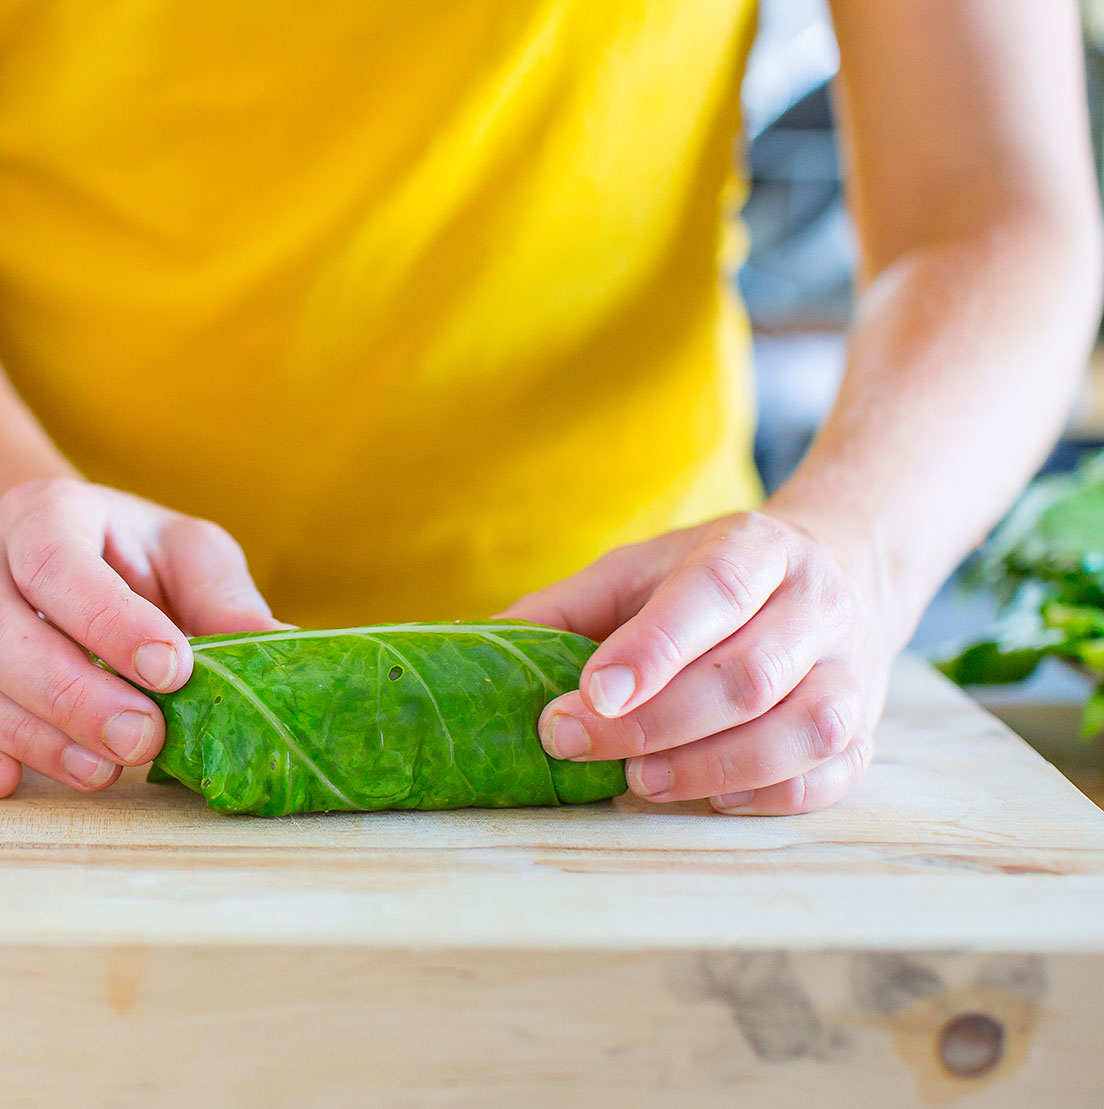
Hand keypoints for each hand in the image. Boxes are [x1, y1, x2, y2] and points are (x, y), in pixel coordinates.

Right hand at [0, 479, 278, 797]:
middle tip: (142, 738)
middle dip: (68, 692)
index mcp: (47, 512)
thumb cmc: (140, 561)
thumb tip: (282, 652)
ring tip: (104, 772)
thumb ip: (227, 599)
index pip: (56, 563)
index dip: (109, 621)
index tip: (172, 669)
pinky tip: (11, 783)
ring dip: (28, 732)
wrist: (80, 563)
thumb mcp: (193, 558)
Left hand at [501, 508, 897, 814]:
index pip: (712, 594)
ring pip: (803, 730)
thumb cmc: (710, 580)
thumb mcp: (637, 570)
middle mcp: (817, 604)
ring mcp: (853, 668)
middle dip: (655, 724)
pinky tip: (711, 799)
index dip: (651, 650)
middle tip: (579, 745)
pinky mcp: (866, 725)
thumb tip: (482, 649)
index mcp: (755, 549)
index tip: (589, 695)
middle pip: (747, 677)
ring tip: (639, 782)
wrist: (841, 568)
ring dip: (712, 767)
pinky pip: (834, 772)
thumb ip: (566, 608)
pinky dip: (771, 797)